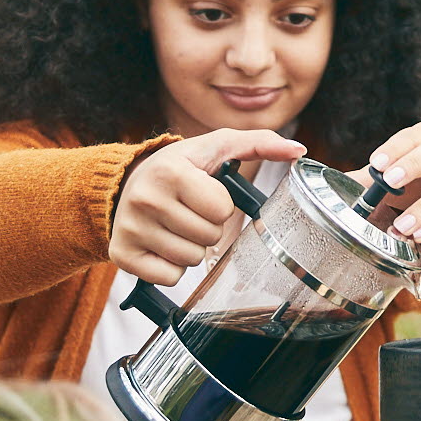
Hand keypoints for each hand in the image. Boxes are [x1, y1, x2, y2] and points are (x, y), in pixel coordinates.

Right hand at [112, 128, 303, 284]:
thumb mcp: (217, 148)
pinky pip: (169, 277)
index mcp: (171, 171)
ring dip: (191, 247)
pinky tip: (161, 244)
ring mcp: (131, 228)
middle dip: (207, 228)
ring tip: (175, 226)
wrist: (127, 182)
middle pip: (209, 237)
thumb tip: (298, 150)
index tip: (204, 195)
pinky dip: (172, 267)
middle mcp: (145, 198)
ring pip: (190, 259)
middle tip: (189, 212)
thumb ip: (259, 143)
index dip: (220, 205)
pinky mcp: (122, 255)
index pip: (221, 210)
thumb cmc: (181, 167)